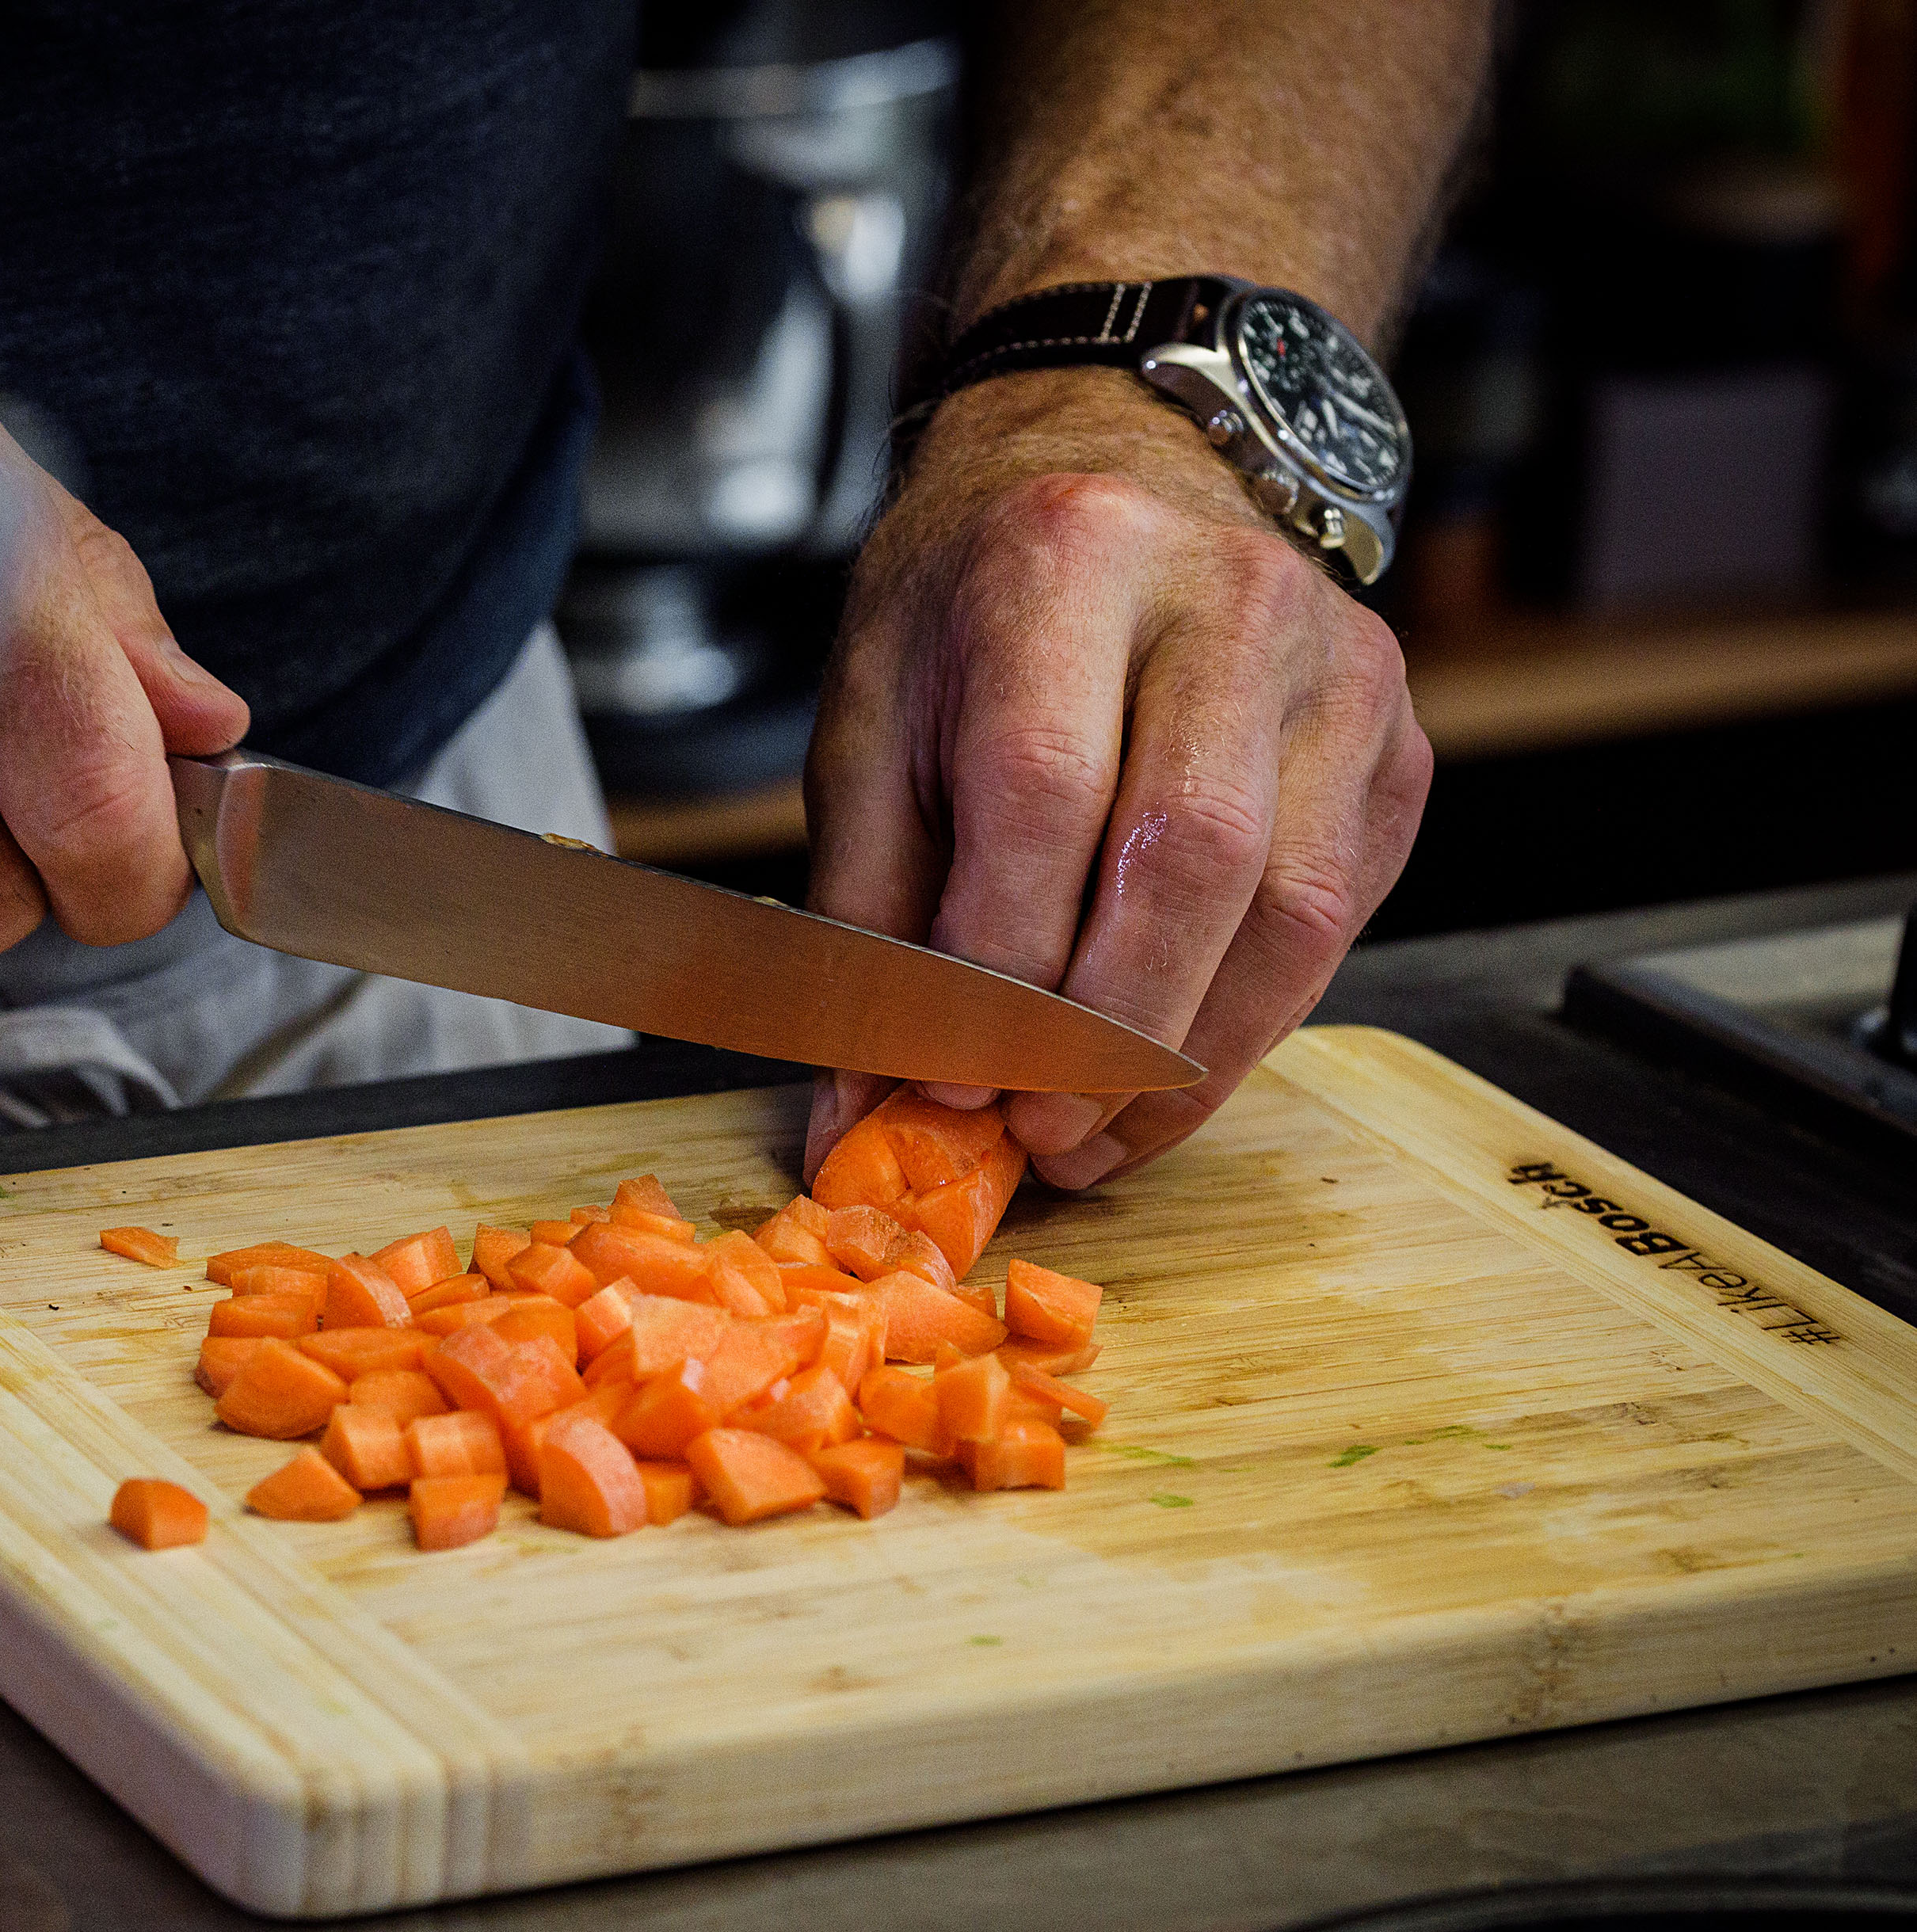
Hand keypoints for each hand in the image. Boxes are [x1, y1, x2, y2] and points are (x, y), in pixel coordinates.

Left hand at [803, 368, 1430, 1186]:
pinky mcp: (1395, 744)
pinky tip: (1165, 1074)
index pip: (1046, 792)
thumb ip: (867, 917)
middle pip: (1193, 855)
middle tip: (1033, 1129)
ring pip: (1290, 910)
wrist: (1121, 469)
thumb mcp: (873, 722)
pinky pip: (1337, 922)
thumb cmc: (976, 604)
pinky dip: (1246, 1023)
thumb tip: (863, 1107)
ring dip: (1187, 1058)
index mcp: (1066, 562)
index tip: (949, 1071)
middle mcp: (1226, 599)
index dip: (1001, 959)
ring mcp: (1336, 669)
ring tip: (1091, 1135)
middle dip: (1106, 1032)